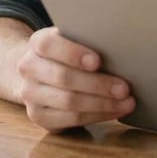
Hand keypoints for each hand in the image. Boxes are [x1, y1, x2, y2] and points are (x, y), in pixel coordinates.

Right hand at [17, 26, 134, 131]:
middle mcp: (29, 68)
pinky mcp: (38, 116)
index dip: (73, 53)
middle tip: (124, 88)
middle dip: (97, 85)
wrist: (41, 70)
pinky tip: (115, 111)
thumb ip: (90, 38)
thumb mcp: (75, 37)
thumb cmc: (70, 50)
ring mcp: (30, 95)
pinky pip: (70, 120)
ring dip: (102, 104)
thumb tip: (122, 46)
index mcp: (38, 43)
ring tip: (127, 102)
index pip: (49, 45)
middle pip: (63, 78)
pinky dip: (97, 116)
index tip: (98, 61)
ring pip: (68, 102)